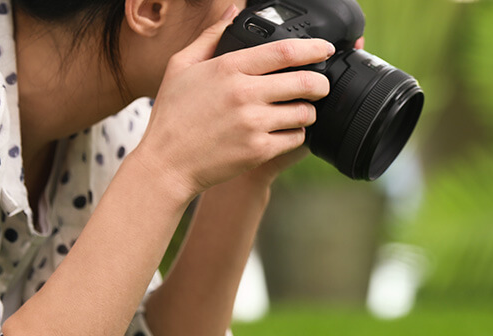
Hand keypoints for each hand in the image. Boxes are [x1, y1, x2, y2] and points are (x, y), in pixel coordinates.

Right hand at [130, 5, 332, 199]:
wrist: (166, 163)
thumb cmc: (173, 114)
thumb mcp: (181, 66)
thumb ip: (211, 36)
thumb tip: (233, 10)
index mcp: (228, 68)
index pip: (284, 51)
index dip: (314, 48)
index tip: (326, 49)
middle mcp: (244, 94)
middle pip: (304, 82)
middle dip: (321, 83)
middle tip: (321, 85)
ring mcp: (253, 124)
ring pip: (305, 113)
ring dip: (309, 111)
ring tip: (299, 110)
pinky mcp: (259, 150)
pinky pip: (296, 138)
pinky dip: (296, 134)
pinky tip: (285, 131)